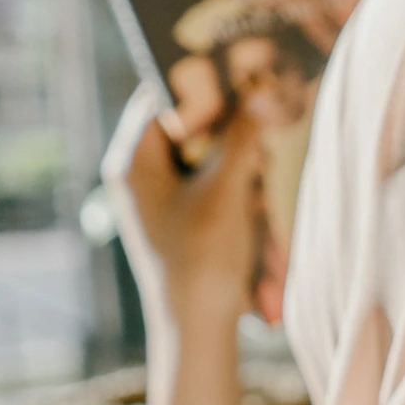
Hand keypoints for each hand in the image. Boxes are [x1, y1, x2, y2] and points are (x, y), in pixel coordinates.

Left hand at [102, 86, 264, 404]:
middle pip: (201, 129)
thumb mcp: (228, 192)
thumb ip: (245, 136)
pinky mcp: (195, 218)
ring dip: (254, 186)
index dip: (206, 82)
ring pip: (223, 162)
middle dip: (242, 145)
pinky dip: (252, 206)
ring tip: (263, 219)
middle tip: (270, 145)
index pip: (165, 96)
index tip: (247, 70)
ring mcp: (171, 196)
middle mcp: (146, 174)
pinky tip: (262, 236)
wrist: (198, 334)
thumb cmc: (201, 262)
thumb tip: (263, 86)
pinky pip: (229, 192)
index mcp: (135, 162)